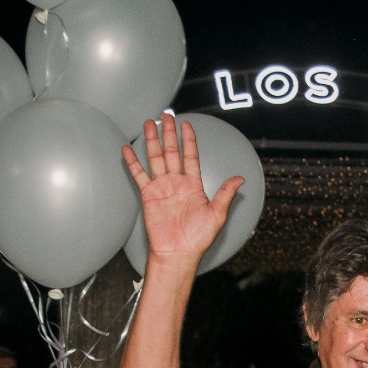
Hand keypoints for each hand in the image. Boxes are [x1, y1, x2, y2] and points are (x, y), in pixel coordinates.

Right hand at [122, 113, 243, 263]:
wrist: (178, 252)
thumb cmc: (198, 238)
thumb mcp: (217, 214)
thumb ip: (226, 194)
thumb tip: (240, 179)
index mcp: (193, 184)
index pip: (190, 156)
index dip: (188, 139)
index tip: (186, 124)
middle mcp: (177, 182)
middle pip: (172, 151)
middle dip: (169, 133)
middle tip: (166, 115)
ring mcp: (162, 187)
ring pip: (155, 158)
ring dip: (152, 140)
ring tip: (149, 123)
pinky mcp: (148, 195)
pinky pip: (139, 175)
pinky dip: (133, 162)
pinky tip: (127, 148)